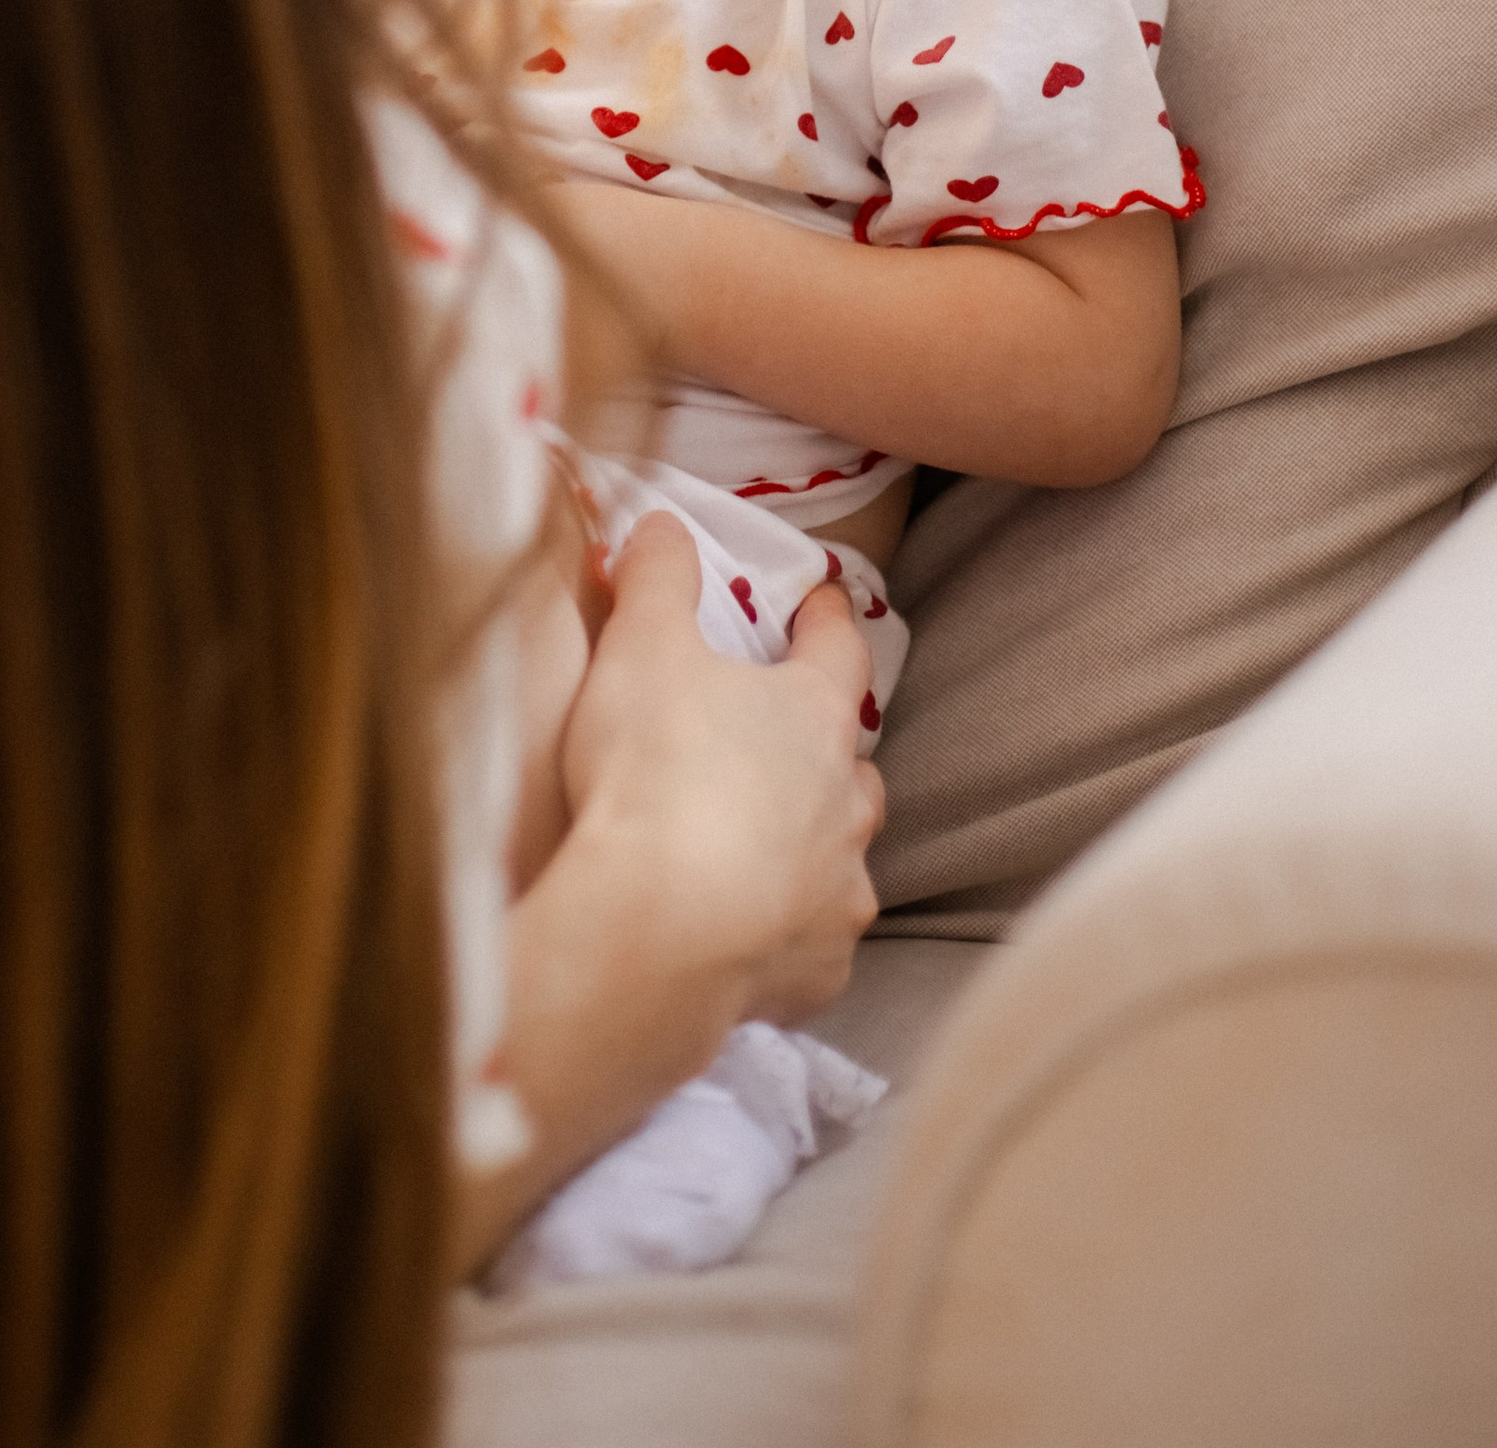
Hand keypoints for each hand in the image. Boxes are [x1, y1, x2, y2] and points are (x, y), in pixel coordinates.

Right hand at [557, 527, 881, 1043]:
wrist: (657, 930)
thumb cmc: (656, 769)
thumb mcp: (641, 647)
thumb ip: (657, 577)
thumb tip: (665, 523)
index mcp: (812, 717)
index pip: (838, 650)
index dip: (828, 619)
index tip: (826, 598)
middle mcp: (845, 804)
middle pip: (855, 766)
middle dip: (829, 751)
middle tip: (790, 740)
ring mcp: (839, 893)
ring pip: (847, 858)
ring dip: (818, 845)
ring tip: (772, 844)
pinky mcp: (818, 973)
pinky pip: (816, 947)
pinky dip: (792, 933)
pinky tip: (758, 937)